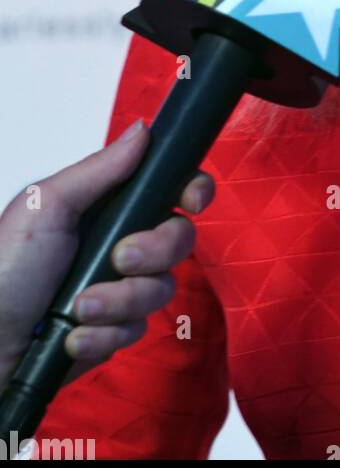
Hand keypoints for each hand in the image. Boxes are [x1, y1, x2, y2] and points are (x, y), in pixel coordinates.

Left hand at [0, 119, 214, 389]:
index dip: (193, 189)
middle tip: (119, 259)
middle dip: (154, 252)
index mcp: (106, 206)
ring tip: (78, 309)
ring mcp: (120, 287)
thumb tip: (143, 130)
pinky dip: (104, 335)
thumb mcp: (45, 207)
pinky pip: (137, 329)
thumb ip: (99, 170)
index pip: (170, 187)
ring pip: (161, 288)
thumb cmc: (3, 270)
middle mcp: (120, 242)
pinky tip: (74, 337)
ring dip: (120, 301)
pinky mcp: (115, 329)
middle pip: (179, 238)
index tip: (191, 200)